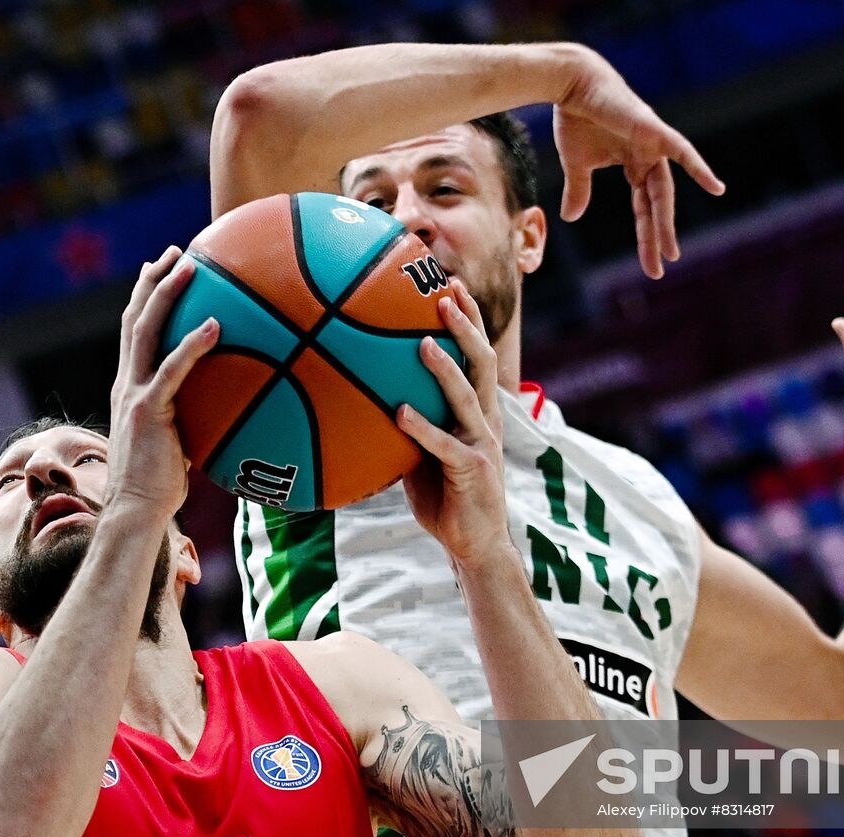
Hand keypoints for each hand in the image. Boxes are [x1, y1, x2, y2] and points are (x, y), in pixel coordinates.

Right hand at [105, 245, 220, 514]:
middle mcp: (128, 384)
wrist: (136, 510)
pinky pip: (174, 370)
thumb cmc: (160, 487)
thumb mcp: (178, 443)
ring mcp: (136, 394)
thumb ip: (192, 420)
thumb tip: (226, 413)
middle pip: (136, 319)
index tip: (161, 270)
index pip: (135, 333)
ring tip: (191, 265)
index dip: (146, 298)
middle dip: (154, 281)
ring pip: (146, 331)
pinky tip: (217, 325)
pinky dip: (194, 344)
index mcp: (132, 389)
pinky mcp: (150, 410)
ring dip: (167, 294)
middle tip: (176, 251)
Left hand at [397, 279, 511, 565]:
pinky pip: (445, 445)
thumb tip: (357, 398)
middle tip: (446, 292)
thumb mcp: (420, 453)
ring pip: (469, 396)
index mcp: (478, 411)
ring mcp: (482, 445)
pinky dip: (423, 427)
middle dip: (467, 325)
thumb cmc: (444, 498)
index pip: (477, 355)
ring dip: (447, 368)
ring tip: (425, 343)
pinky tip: (401, 412)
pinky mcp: (473, 471)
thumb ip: (403, 425)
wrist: (474, 545)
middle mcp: (486, 420)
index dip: (468, 319)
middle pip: (482, 361)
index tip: (449, 284)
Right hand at [554, 46, 724, 279]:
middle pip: (656, 205)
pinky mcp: (653, 130)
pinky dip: (698, 168)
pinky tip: (716, 188)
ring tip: (671, 251)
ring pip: (663, 191)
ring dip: (665, 222)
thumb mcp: (577, 165)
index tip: (652, 265)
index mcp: (634, 165)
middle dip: (657, 237)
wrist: (571, 85)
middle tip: (661, 267)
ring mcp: (653, 144)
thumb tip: (570, 219)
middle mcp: (648, 157)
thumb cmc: (575, 119)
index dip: (646, 236)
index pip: (643, 208)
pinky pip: (681, 151)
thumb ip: (579, 191)